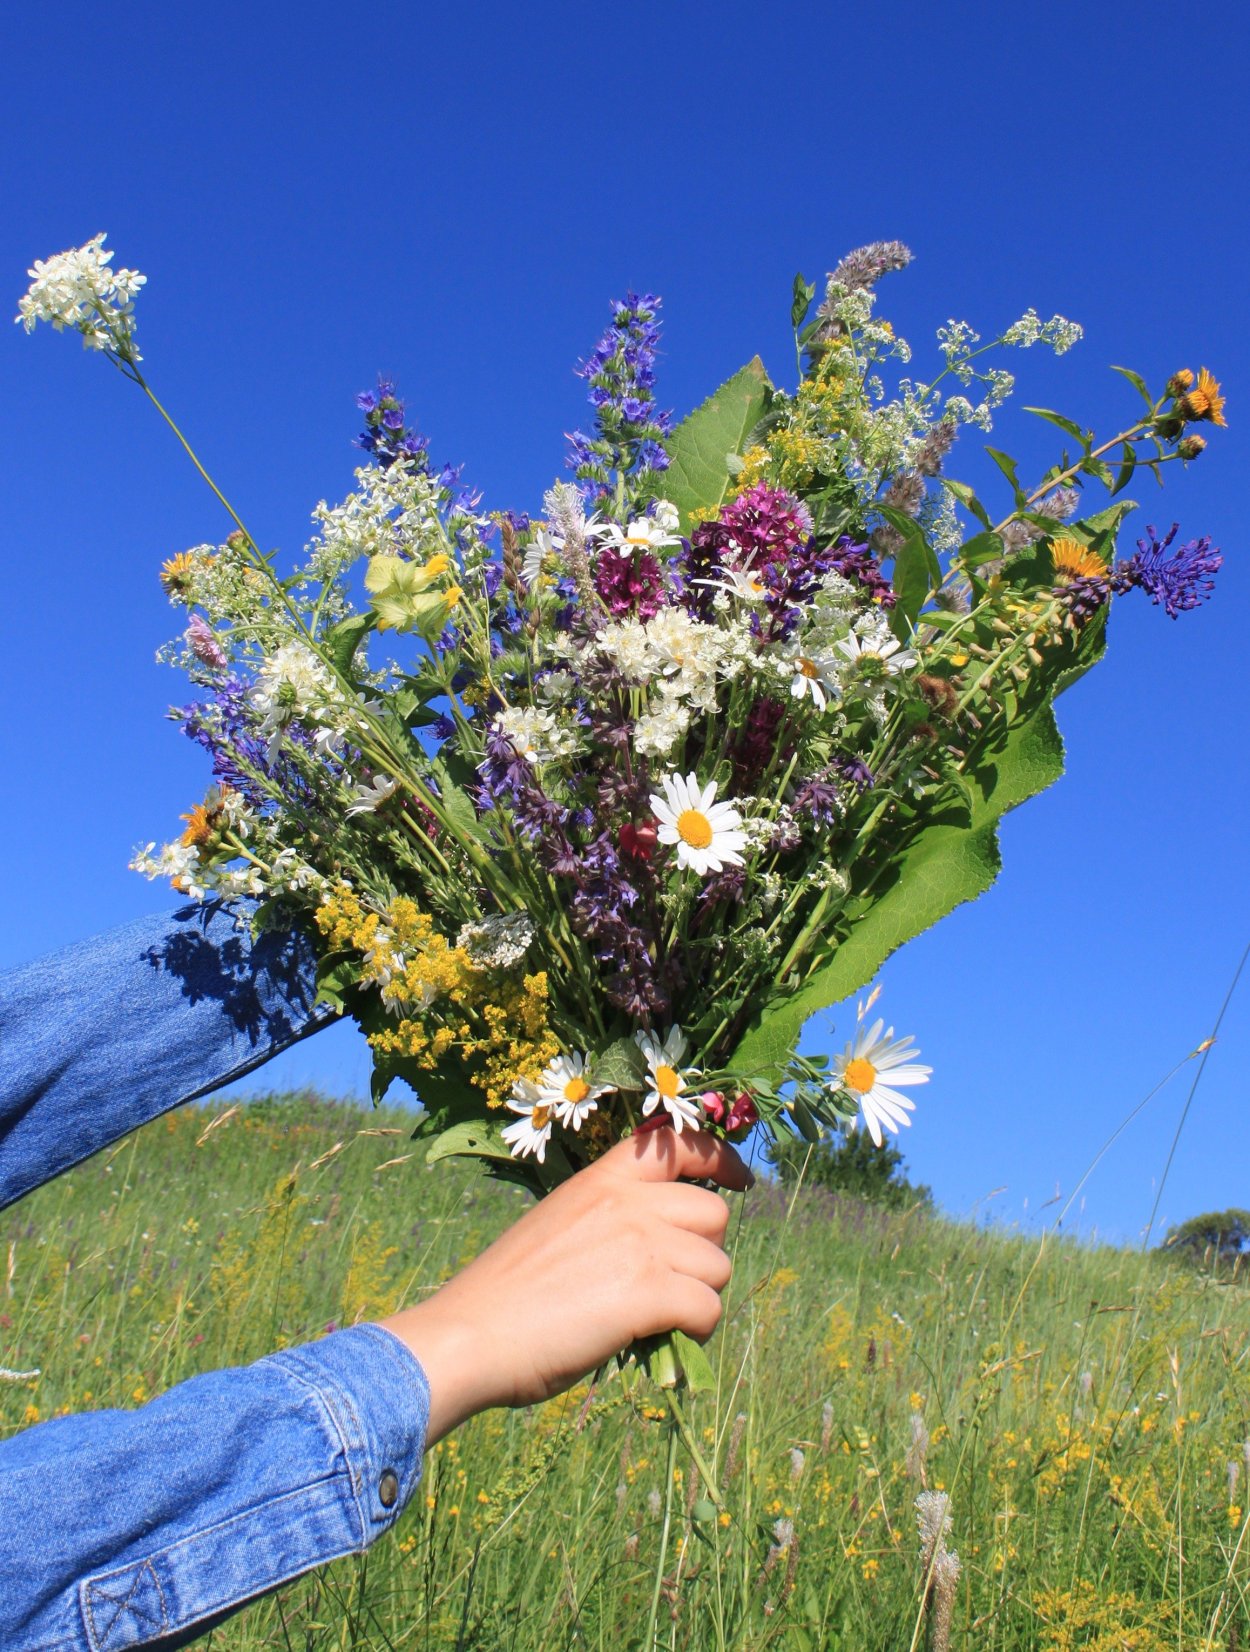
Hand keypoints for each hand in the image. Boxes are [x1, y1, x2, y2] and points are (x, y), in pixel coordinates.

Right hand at [378, 1128, 752, 1441]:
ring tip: (660, 1321)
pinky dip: (695, 1330)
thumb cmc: (504, 1294)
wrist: (470, 1334)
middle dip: (705, 1252)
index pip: (679, 1144)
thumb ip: (610, 1222)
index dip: (719, 1160)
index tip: (738, 1182)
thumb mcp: (558, 1226)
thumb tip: (662, 1250)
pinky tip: (660, 1340)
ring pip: (718, 1265)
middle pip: (714, 1213)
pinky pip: (708, 1307)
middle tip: (673, 1284)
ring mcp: (640, 1242)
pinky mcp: (648, 1292)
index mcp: (601, 1179)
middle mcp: (627, 1200)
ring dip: (700, 1297)